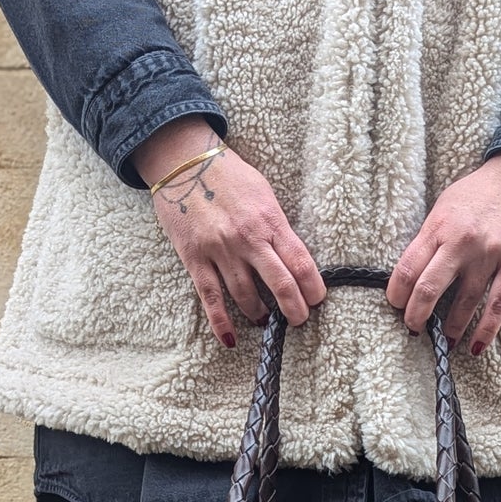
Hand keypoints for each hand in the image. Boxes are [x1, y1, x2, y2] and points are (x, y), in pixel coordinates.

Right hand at [136, 116, 326, 347]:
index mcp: (270, 221)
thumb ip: (277, 226)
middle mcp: (249, 239)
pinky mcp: (195, 259)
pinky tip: (230, 340)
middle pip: (281, 285)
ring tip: (264, 320)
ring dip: (259, 315)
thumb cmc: (228, 175)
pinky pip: (211, 298)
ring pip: (247, 296)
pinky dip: (221, 323)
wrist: (184, 161)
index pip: (302, 263)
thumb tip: (292, 258)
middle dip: (295, 310)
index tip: (317, 300)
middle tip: (298, 320)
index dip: (314, 289)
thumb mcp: (263, 194)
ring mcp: (221, 251)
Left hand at [386, 153, 500, 353]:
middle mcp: (460, 241)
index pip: (407, 268)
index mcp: (438, 227)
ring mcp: (489, 254)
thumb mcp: (446, 206)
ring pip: (463, 303)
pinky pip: (498, 304)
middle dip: (416, 317)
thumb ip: (431, 237)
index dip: (397, 295)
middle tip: (413, 329)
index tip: (396, 306)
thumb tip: (413, 273)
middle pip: (428, 289)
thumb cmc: (481, 192)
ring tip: (444, 340)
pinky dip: (486, 329)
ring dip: (451, 328)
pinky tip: (477, 346)